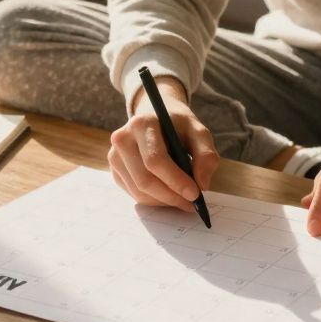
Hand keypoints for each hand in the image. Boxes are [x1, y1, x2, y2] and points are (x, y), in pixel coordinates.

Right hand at [108, 76, 218, 210]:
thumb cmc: (177, 126)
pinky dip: (155, 200)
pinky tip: (169, 194)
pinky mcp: (115, 170)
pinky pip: (134, 194)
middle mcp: (122, 139)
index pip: (155, 160)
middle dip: (171, 196)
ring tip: (183, 200)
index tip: (195, 194)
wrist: (155, 117)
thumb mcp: (198, 133)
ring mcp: (114, 156)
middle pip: (145, 180)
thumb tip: (202, 185)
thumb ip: (206, 155)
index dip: (175, 180)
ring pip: (139, 191)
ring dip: (164, 201)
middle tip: (192, 204)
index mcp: (142, 124)